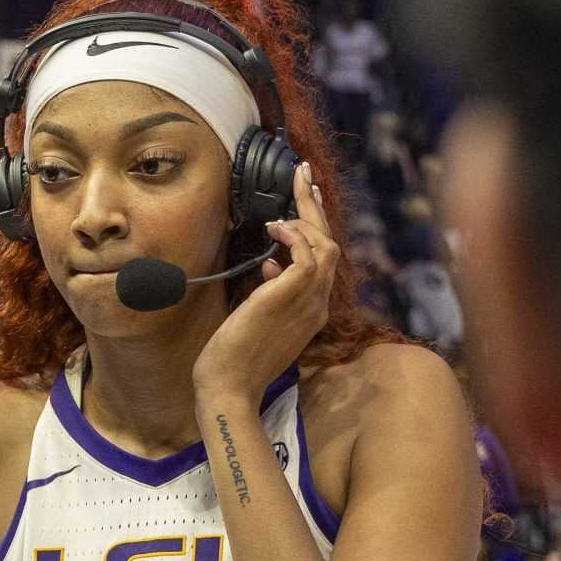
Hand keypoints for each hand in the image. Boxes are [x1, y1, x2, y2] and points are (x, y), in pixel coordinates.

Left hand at [193, 162, 337, 404]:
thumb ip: (270, 291)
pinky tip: (275, 228)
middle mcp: (318, 304)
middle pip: (330, 245)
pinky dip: (293, 236)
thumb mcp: (257, 317)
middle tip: (302, 174)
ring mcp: (310, 301)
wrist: (230, 386)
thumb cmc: (235, 357)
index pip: (324, 261)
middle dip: (315, 207)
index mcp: (312, 310)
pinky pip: (307, 254)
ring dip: (304, 215)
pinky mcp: (291, 296)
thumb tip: (269, 265)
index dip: (315, 228)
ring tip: (284, 200)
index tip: (302, 205)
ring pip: (325, 244)